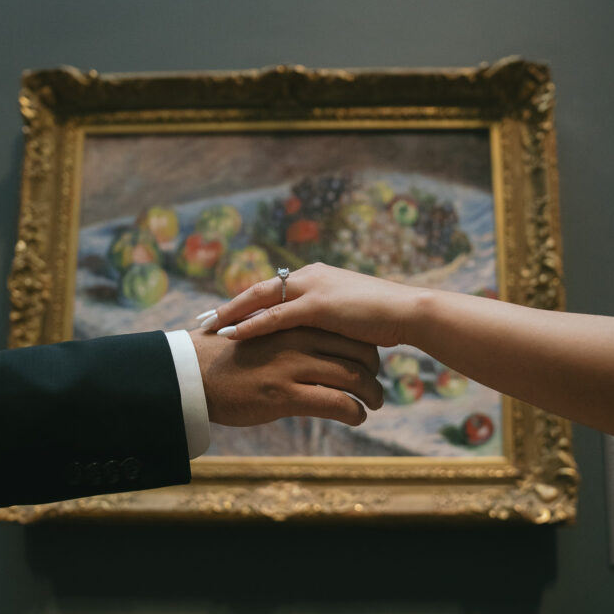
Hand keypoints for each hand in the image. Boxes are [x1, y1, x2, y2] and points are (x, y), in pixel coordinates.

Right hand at [190, 326, 382, 426]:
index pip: (344, 330)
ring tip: (375, 404)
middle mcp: (296, 339)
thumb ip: (285, 336)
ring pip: (351, 376)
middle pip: (356, 350)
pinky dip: (354, 411)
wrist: (191, 376)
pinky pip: (335, 401)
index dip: (365, 347)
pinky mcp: (285, 394)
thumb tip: (307, 345)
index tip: (370, 362)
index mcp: (292, 323)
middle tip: (378, 386)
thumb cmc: (223, 360)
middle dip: (374, 371)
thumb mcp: (259, 336)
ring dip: (371, 393)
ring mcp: (292, 366)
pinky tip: (357, 418)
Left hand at [202, 263, 423, 348]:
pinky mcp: (317, 305)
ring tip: (209, 328)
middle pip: (259, 289)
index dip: (248, 301)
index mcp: (317, 276)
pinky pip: (275, 316)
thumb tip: (316, 337)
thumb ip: (328, 321)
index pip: (274, 287)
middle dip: (231, 305)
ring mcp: (313, 288)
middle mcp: (310, 275)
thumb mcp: (350, 318)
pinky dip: (251, 325)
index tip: (226, 314)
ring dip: (232, 314)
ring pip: (261, 300)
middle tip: (205, 320)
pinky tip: (233, 335)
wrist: (408, 312)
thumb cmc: (385, 319)